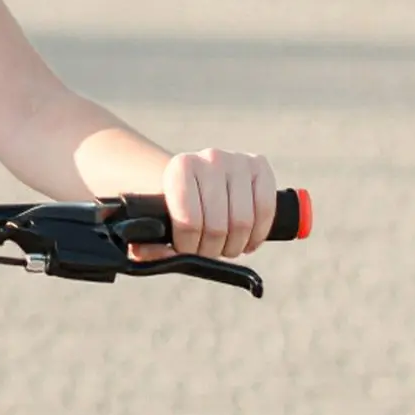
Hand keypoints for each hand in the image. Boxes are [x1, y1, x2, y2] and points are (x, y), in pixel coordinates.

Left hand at [133, 148, 277, 261]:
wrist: (193, 178)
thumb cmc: (172, 204)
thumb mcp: (153, 220)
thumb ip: (147, 243)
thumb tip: (159, 256)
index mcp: (180, 167)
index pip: (189, 221)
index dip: (188, 247)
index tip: (186, 251)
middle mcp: (210, 158)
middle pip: (218, 226)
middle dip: (211, 249)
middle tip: (206, 252)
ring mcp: (237, 160)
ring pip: (243, 222)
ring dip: (234, 246)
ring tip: (223, 247)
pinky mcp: (260, 166)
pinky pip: (266, 210)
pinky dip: (258, 234)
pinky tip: (245, 240)